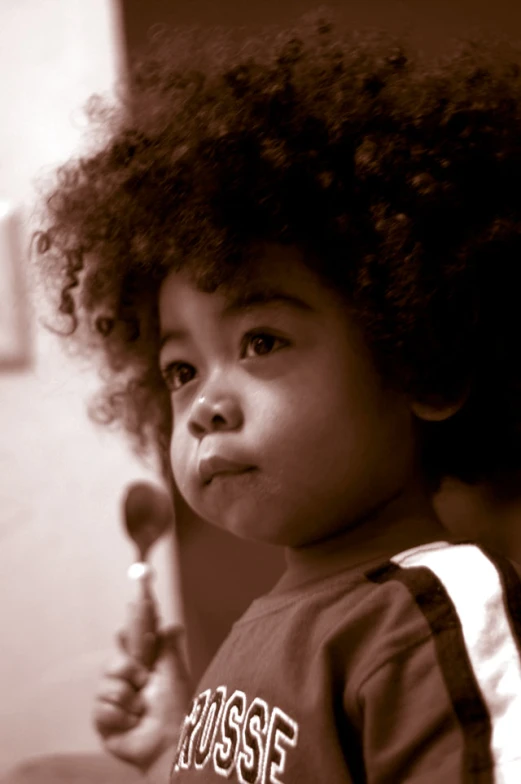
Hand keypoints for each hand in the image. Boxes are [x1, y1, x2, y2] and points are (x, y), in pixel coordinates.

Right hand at [93, 625, 191, 772]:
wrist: (168, 741)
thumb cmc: (175, 709)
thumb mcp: (173, 673)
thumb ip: (168, 647)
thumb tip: (173, 624)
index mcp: (143, 669)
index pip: (131, 644)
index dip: (131, 626)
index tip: (134, 603)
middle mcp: (126, 684)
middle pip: (112, 662)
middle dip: (126, 668)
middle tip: (142, 678)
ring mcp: (113, 703)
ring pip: (106, 685)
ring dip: (127, 698)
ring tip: (141, 710)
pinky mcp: (104, 721)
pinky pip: (102, 708)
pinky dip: (120, 716)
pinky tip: (132, 723)